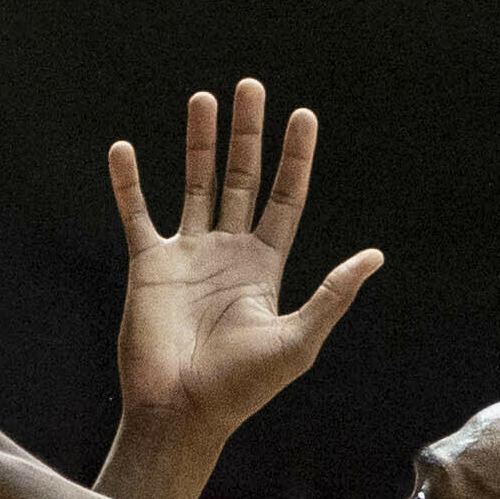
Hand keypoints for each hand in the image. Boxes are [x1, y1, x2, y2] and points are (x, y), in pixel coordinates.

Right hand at [107, 79, 381, 434]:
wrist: (181, 412)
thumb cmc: (240, 388)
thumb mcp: (297, 340)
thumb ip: (332, 295)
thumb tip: (375, 256)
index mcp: (264, 267)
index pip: (285, 198)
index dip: (296, 158)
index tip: (303, 116)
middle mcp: (227, 253)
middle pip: (241, 178)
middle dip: (248, 135)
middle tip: (252, 87)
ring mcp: (187, 256)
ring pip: (194, 184)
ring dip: (199, 143)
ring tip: (205, 98)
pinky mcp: (149, 265)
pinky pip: (136, 214)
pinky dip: (129, 183)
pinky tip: (124, 149)